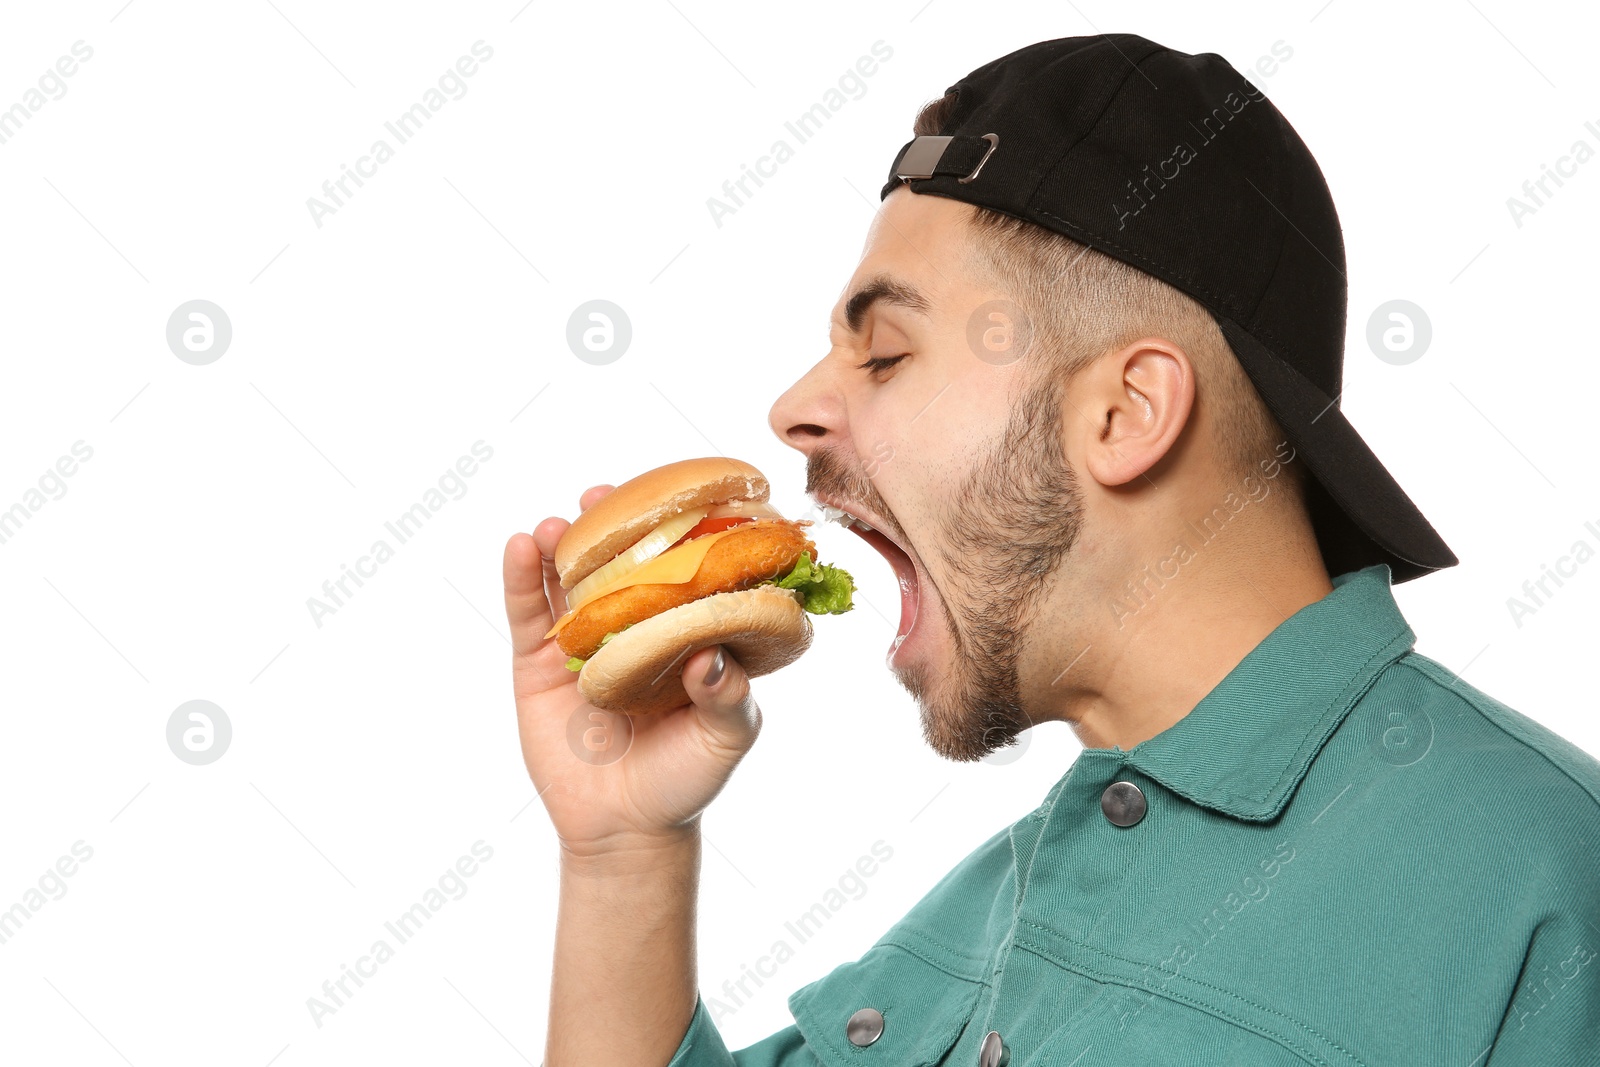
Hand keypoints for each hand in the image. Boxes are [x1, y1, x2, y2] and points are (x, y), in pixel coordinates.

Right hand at [502, 484, 763, 860]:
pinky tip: (521, 546)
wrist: (628, 828)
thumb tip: (710, 656)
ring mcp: (581, 639)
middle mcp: (630, 623)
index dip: (671, 529)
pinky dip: (521, 577)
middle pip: (615, 559)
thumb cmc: (688, 776)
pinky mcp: (538, 664)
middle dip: (610, 523)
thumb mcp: (726, 736)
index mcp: (680, 628)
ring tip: (560, 525)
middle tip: (606, 496)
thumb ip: (728, 695)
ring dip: (561, 542)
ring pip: (567, 577)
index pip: (676, 565)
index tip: (673, 498)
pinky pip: (528, 613)